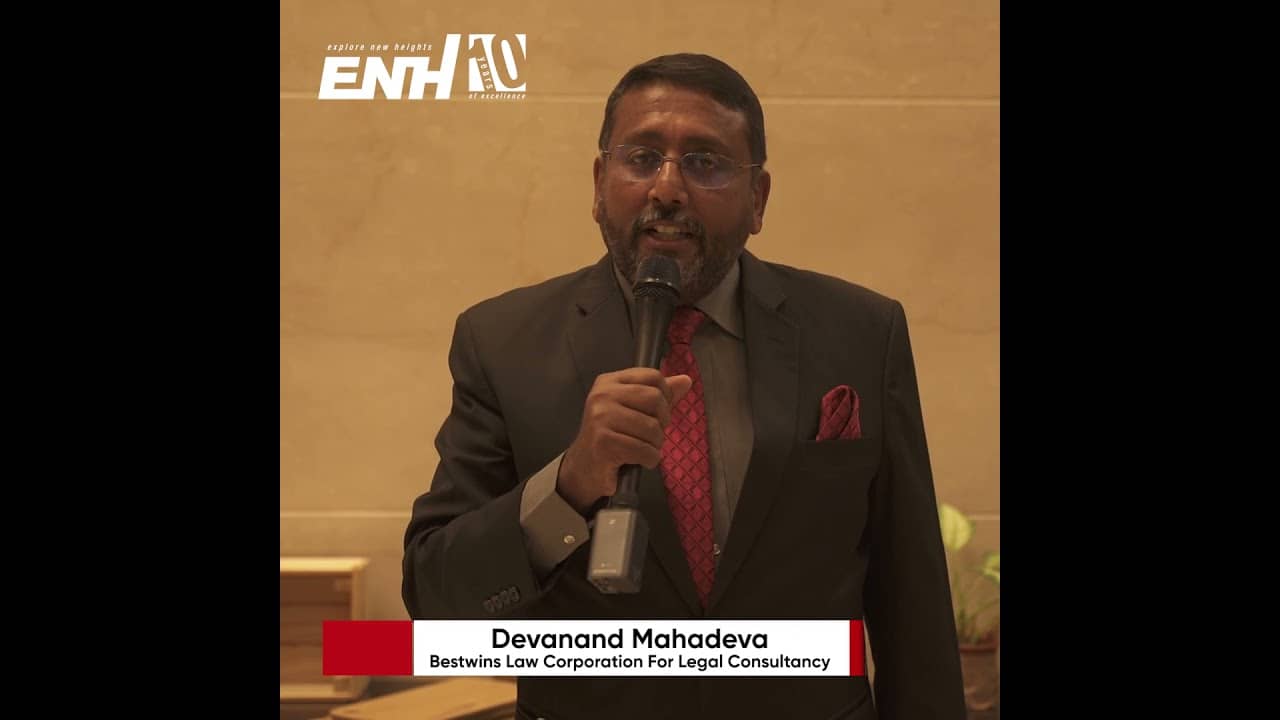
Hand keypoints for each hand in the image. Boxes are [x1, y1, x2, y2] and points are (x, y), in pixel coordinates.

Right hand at [557, 368, 692, 513]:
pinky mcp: (603, 443)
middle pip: (655, 399)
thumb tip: (685, 380)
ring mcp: (600, 418)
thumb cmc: (612, 436)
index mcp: (609, 382)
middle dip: (661, 422)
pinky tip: (639, 461)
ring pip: (652, 427)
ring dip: (655, 445)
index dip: (665, 397)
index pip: (653, 376)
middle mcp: (602, 395)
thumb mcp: (634, 410)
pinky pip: (644, 450)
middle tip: (650, 435)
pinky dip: (649, 460)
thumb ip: (659, 395)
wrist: (585, 468)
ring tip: (643, 449)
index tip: (656, 414)